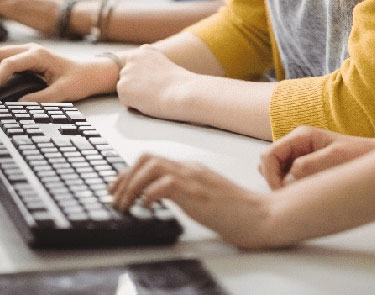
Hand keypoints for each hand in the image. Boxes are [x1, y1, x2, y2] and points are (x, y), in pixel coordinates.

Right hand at [0, 43, 118, 101]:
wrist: (92, 72)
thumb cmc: (80, 79)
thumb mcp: (63, 92)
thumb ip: (41, 99)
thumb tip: (18, 105)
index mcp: (38, 55)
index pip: (8, 63)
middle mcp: (30, 50)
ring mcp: (27, 53)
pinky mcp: (26, 59)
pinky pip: (3, 61)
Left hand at [109, 154, 285, 248]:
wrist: (261, 215)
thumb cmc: (238, 211)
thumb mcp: (204, 198)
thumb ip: (185, 192)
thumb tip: (157, 197)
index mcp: (191, 169)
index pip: (153, 160)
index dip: (129, 172)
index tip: (116, 189)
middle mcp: (190, 169)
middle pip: (147, 159)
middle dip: (124, 177)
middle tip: (114, 196)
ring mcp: (194, 178)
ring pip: (151, 167)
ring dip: (132, 185)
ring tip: (125, 204)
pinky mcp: (197, 192)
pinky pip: (165, 184)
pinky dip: (149, 193)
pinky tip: (146, 206)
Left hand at [115, 45, 195, 120]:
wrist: (181, 92)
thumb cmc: (179, 85)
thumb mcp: (165, 65)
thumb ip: (151, 67)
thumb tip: (143, 80)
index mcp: (145, 50)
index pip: (137, 66)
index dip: (147, 77)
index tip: (159, 80)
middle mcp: (132, 58)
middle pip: (129, 77)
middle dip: (137, 85)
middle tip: (155, 90)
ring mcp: (126, 72)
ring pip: (126, 89)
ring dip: (135, 95)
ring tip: (152, 95)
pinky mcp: (122, 87)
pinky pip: (125, 101)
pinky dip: (134, 104)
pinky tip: (147, 101)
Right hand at [259, 125, 374, 188]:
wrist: (374, 157)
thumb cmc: (358, 156)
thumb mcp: (333, 159)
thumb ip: (308, 166)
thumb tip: (288, 178)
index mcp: (301, 136)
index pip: (269, 155)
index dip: (270, 175)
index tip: (281, 192)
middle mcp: (296, 144)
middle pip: (267, 162)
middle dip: (272, 180)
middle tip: (289, 196)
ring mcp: (299, 155)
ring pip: (274, 171)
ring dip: (279, 184)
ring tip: (297, 194)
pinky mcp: (304, 167)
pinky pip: (286, 178)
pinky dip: (288, 187)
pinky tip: (303, 193)